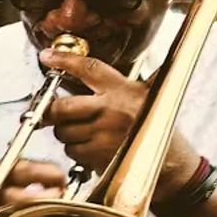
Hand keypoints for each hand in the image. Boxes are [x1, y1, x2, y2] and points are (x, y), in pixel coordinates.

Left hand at [40, 47, 201, 198]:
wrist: (169, 160)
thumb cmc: (153, 125)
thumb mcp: (144, 95)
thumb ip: (116, 84)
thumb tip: (80, 70)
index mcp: (124, 89)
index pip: (89, 69)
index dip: (64, 60)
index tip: (47, 56)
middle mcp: (113, 110)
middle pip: (62, 106)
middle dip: (52, 110)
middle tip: (52, 110)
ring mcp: (104, 134)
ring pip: (63, 131)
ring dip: (65, 132)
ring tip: (82, 130)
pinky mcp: (99, 155)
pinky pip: (71, 150)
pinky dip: (75, 150)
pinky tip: (89, 146)